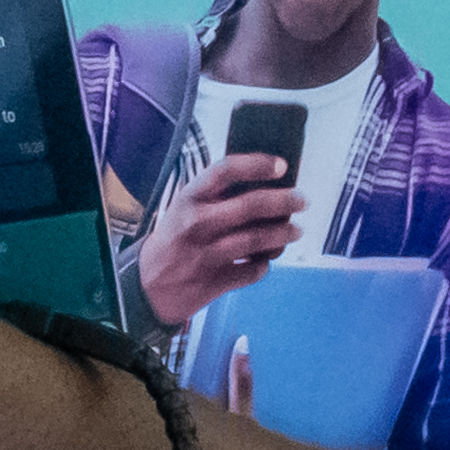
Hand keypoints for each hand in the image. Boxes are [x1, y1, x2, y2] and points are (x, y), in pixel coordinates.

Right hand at [129, 147, 300, 327]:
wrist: (147, 285)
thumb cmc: (174, 237)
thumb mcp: (185, 207)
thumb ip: (216, 196)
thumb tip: (265, 183)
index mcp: (190, 198)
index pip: (226, 170)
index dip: (257, 164)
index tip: (282, 165)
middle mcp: (197, 223)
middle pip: (250, 206)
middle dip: (284, 201)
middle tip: (302, 200)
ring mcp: (206, 254)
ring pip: (256, 241)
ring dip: (283, 234)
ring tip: (295, 230)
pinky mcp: (214, 282)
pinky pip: (251, 272)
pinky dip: (265, 265)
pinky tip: (267, 259)